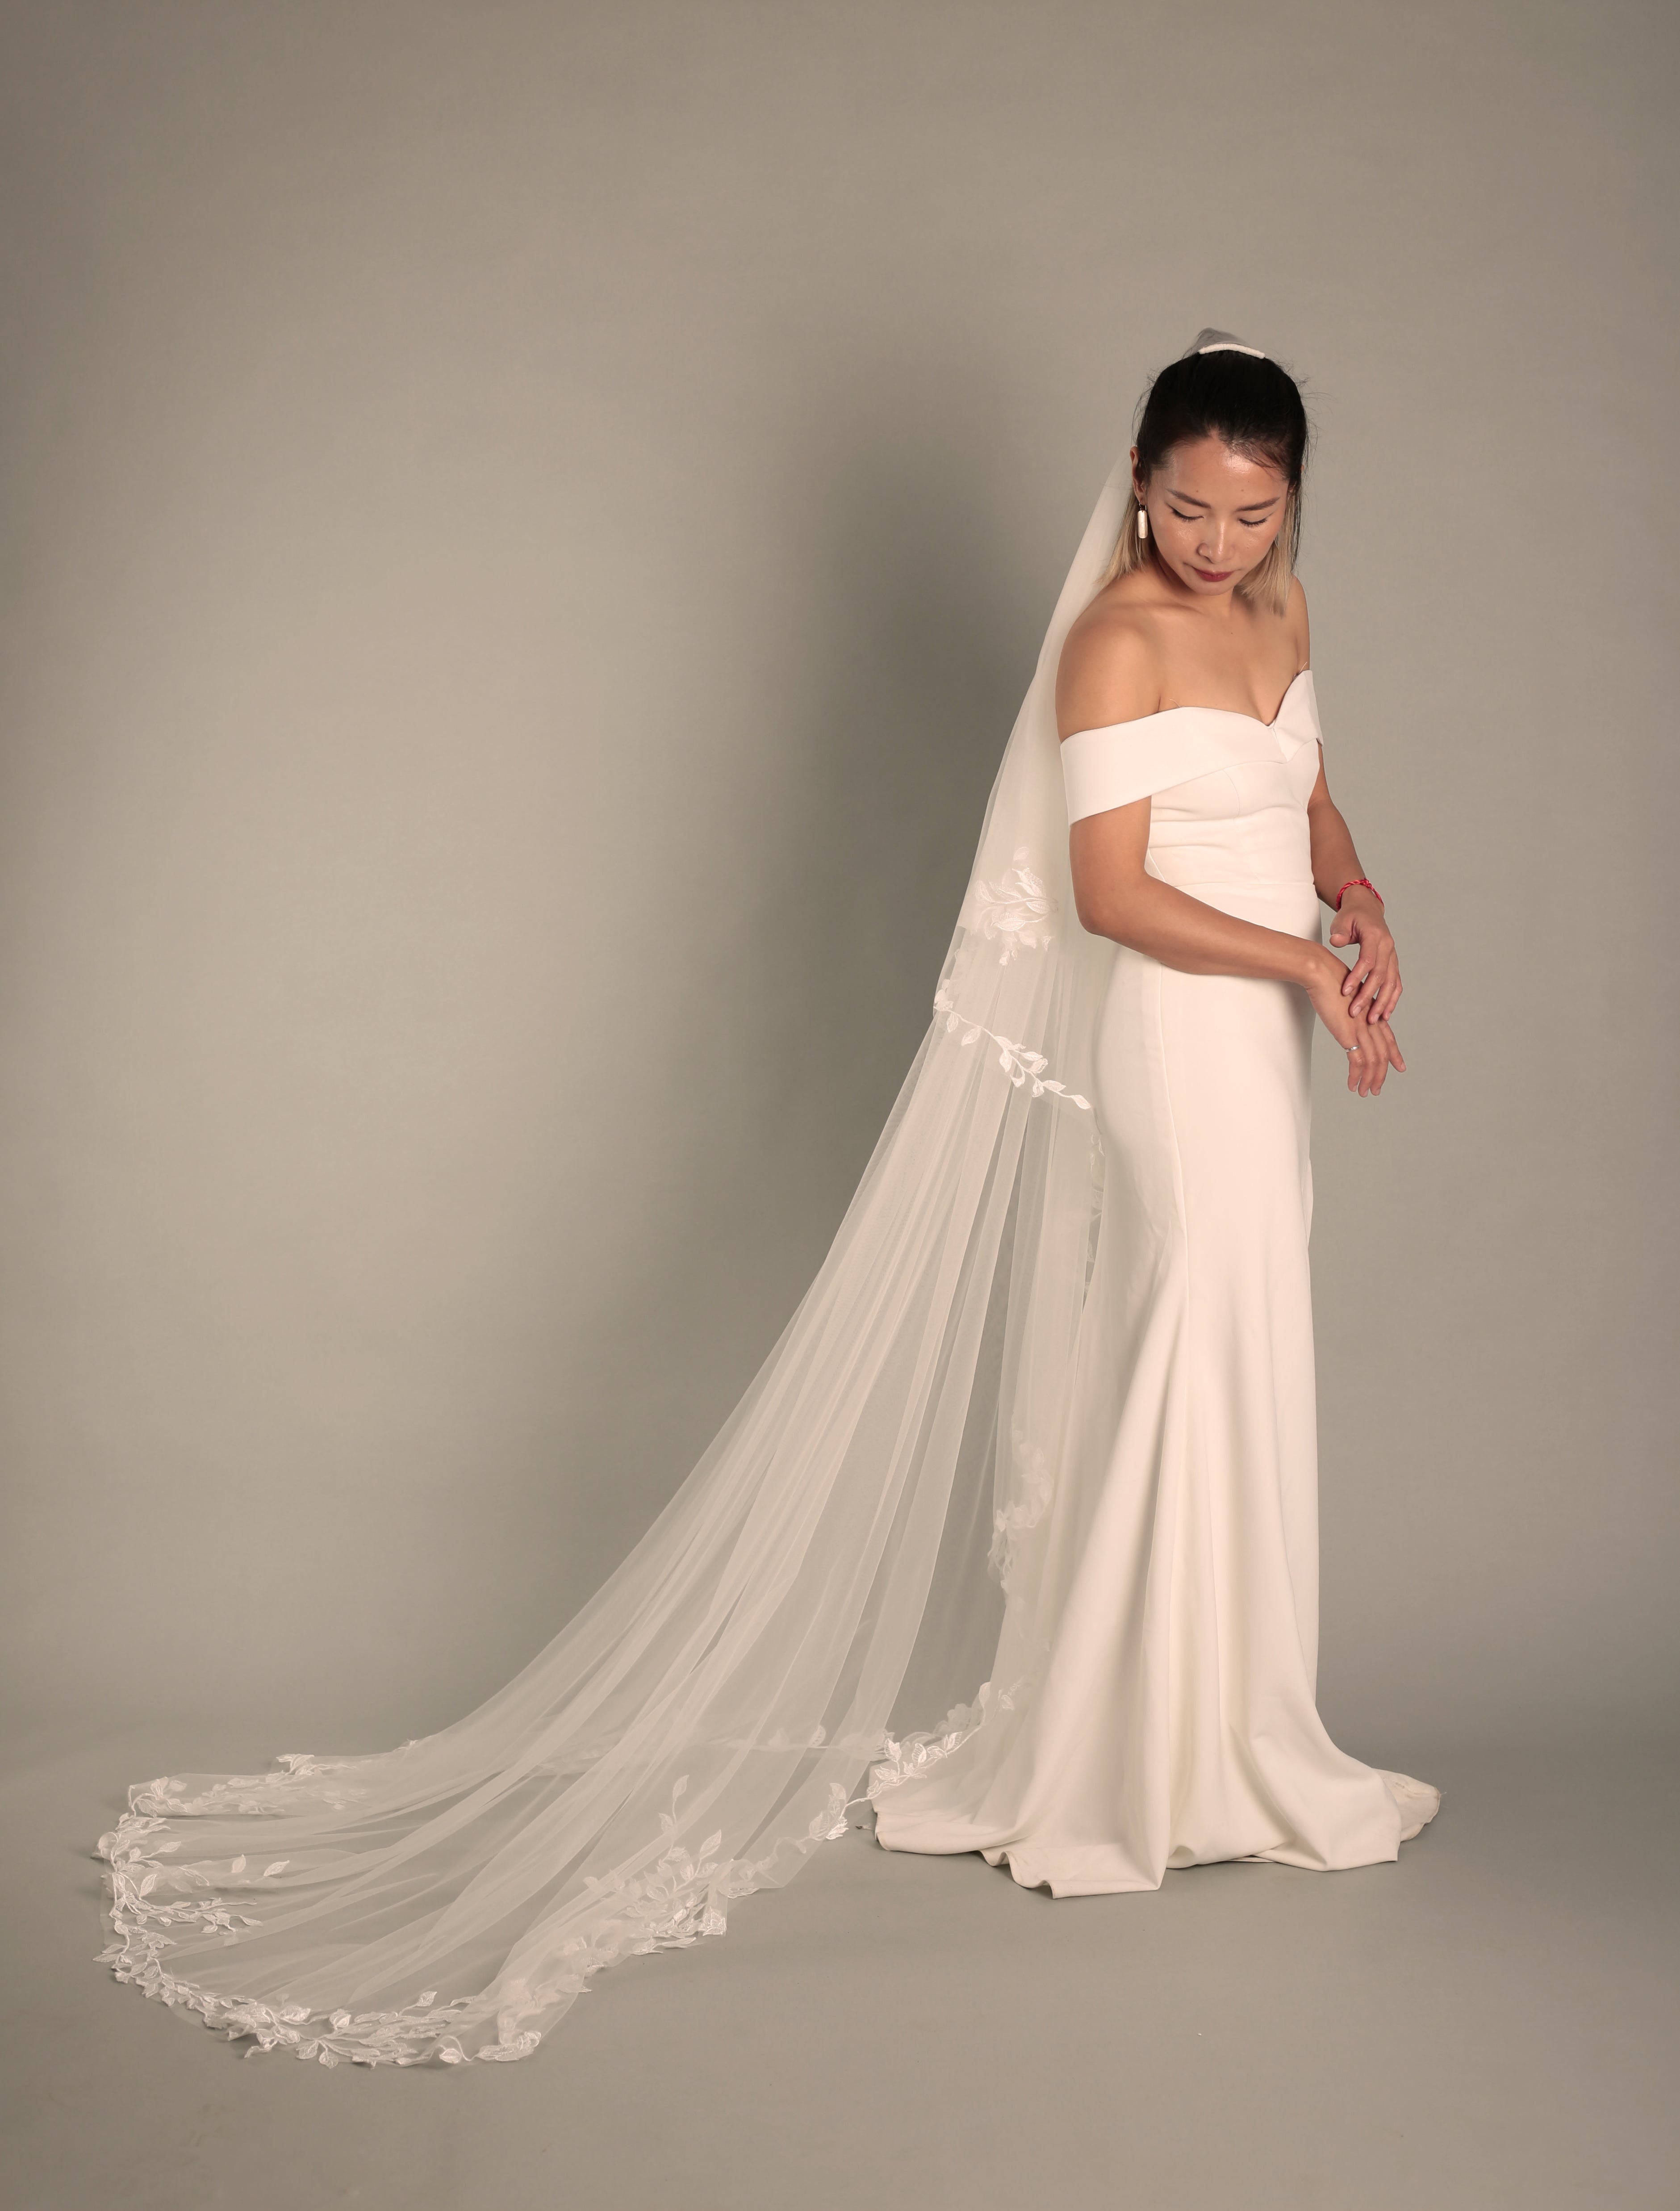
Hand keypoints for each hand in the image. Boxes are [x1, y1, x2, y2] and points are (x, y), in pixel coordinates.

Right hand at [1303, 947, 1406, 1097]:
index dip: (1395, 1054)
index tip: (1400, 1066)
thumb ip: (1349, 1007)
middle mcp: (1371, 1022)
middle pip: (1384, 1053)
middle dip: (1382, 1074)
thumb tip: (1344, 1011)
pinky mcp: (1349, 1035)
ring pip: (1374, 1061)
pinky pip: (1357, 1063)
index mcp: (1371, 1012)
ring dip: (1371, 1080)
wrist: (1322, 973)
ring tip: (1365, 1092)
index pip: (1388, 1037)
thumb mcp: (1344, 995)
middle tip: (1378, 1088)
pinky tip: (1352, 1086)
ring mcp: (1362, 1029)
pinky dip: (1357, 1077)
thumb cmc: (1328, 979)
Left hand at [1328, 888, 1401, 1025]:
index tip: (1344, 992)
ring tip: (1373, 1020)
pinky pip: (1396, 983)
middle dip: (1368, 996)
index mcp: (1375, 936)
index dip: (1357, 977)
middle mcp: (1387, 947)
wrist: (1367, 909)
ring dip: (1383, 1002)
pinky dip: (1392, 999)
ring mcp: (1392, 955)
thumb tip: (1336, 942)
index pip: (1367, 960)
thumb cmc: (1351, 917)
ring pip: (1391, 982)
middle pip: (1381, 975)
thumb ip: (1339, 932)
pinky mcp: (1393, 963)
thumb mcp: (1341, 920)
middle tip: (1356, 1013)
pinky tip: (1385, 1014)